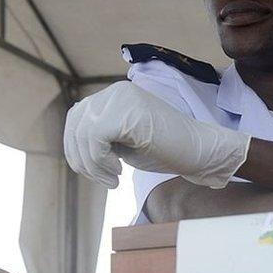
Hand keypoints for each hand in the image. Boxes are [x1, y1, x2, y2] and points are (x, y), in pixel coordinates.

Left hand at [64, 81, 250, 188]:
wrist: (200, 151)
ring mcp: (121, 100)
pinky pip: (94, 140)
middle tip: (104, 180)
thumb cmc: (168, 150)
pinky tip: (118, 172)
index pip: (77, 118)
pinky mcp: (126, 114)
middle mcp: (115, 92)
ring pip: (82, 134)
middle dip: (82, 159)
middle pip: (75, 125)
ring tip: (112, 179)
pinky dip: (100, 161)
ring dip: (92, 165)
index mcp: (115, 95)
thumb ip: (101, 135)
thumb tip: (72, 144)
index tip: (97, 171)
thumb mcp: (125, 140)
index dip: (77, 149)